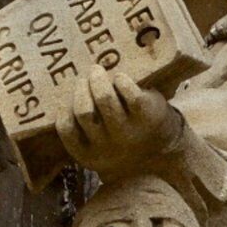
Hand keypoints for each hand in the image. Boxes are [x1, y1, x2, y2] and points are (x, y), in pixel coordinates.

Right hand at [58, 61, 188, 181]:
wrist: (162, 155)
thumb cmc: (121, 143)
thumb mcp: (99, 148)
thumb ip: (82, 131)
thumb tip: (66, 94)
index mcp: (89, 154)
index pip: (67, 129)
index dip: (64, 108)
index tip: (68, 97)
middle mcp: (107, 146)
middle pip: (84, 110)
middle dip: (82, 88)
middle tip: (84, 78)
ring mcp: (128, 131)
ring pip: (105, 99)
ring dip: (98, 80)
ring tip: (97, 71)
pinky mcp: (147, 116)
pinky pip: (130, 94)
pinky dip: (121, 81)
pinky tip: (120, 78)